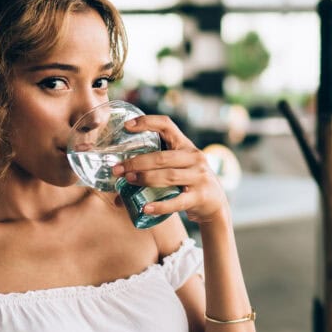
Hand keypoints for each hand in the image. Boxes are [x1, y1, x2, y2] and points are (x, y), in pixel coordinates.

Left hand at [111, 115, 228, 224]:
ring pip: (168, 176)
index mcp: (185, 146)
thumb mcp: (177, 168)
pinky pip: (177, 201)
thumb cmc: (187, 183)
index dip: (147, 122)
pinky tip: (145, 208)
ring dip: (145, 178)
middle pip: (162, 157)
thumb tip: (116, 186)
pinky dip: (160, 206)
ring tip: (127, 181)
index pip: (167, 125)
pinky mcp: (200, 196)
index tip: (127, 126)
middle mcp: (194, 158)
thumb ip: (153, 170)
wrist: (215, 203)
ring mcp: (199, 177)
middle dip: (137, 162)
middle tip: (117, 169)